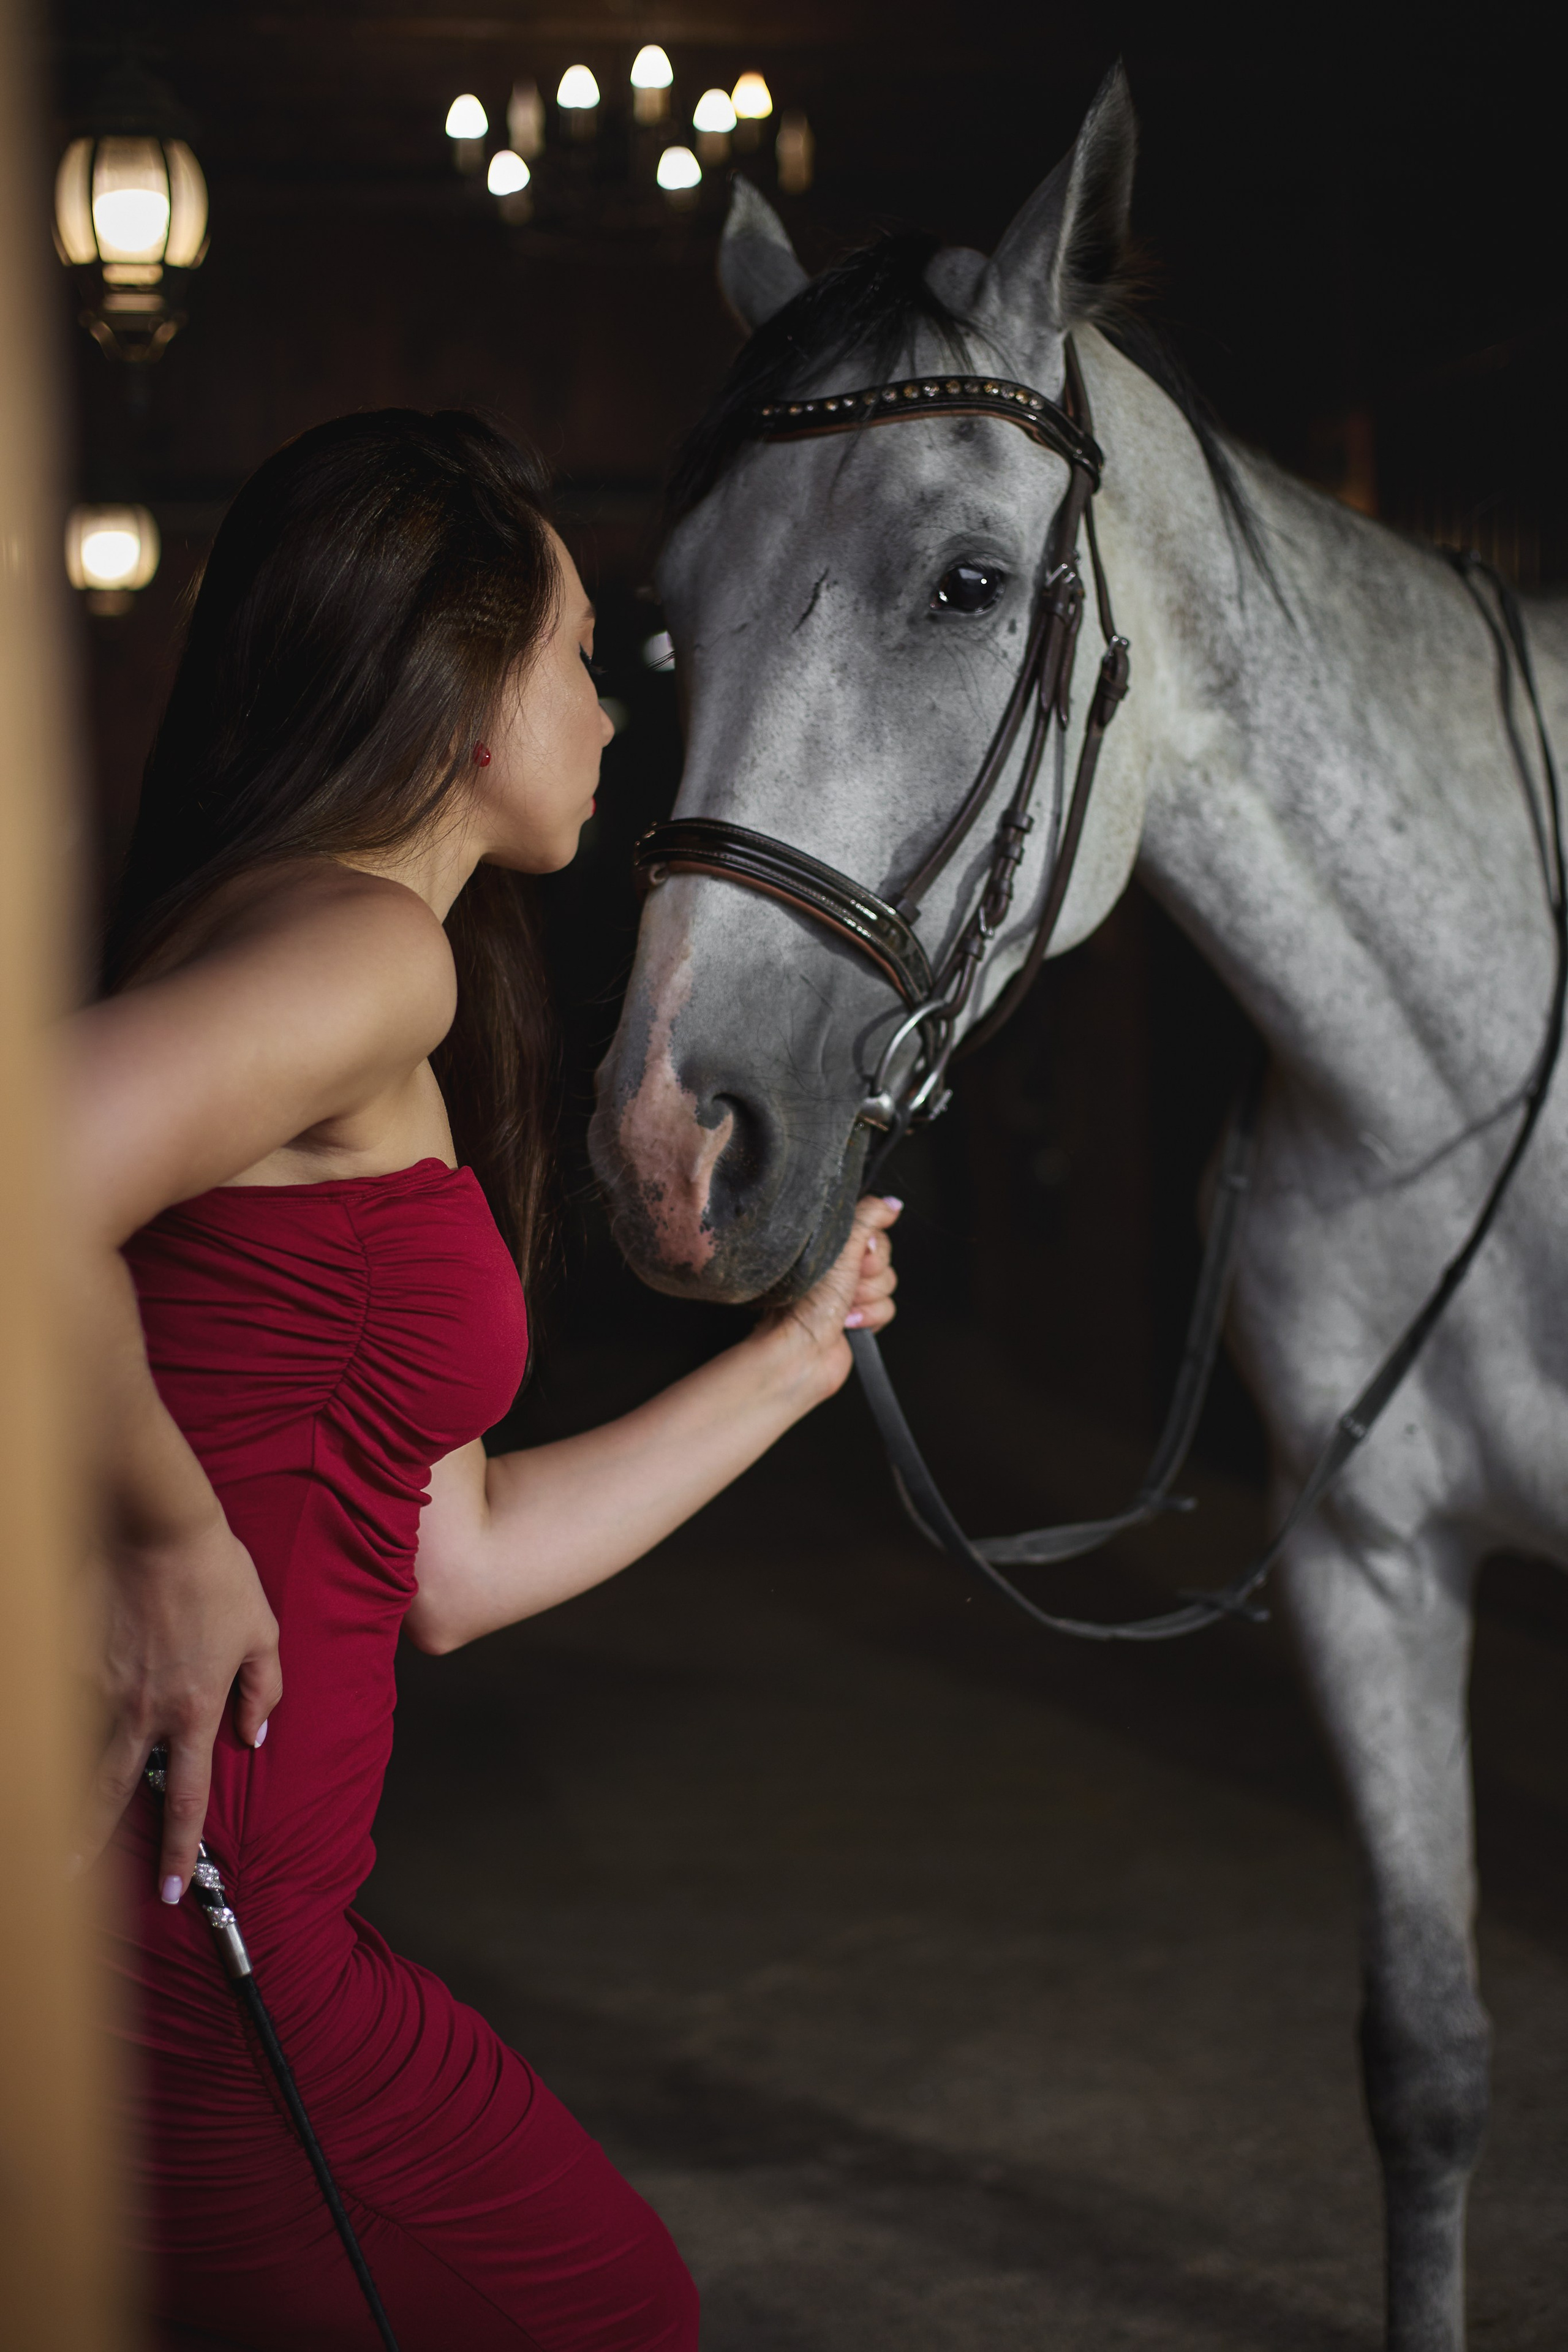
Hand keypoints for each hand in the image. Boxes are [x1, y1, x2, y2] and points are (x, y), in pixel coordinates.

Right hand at [81, 1508, 280, 1901]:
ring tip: (50, 1823)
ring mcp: (102, 1684)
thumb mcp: (262, 1631)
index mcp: (195, 1708)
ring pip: (79, 1749)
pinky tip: (66, 1718)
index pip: (186, 1796)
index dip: (178, 1848)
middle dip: (87, 1843)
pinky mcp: (73, 1657)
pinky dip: (66, 1716)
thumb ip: (264, 1689)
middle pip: (110, 1793)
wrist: (160, 1527)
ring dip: (66, 1787)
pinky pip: (69, 1698)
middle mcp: (144, 1709)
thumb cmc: (218, 1575)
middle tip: (67, 1878)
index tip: (170, 1889)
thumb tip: (256, 1735)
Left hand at [759, 1193, 901, 1393]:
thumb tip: (892, 1203)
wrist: (800, 1351)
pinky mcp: (859, 1317)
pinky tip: (846, 1322)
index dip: (871, 1247)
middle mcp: (840, 1266)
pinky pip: (887, 1309)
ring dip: (867, 1299)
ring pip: (888, 1285)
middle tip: (845, 1285)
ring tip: (841, 1308)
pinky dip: (869, 1317)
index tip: (857, 1257)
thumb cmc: (805, 1303)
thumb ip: (868, 1217)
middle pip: (884, 1259)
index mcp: (831, 1245)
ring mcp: (849, 1293)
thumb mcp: (839, 1248)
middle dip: (868, 1276)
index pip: (874, 1231)